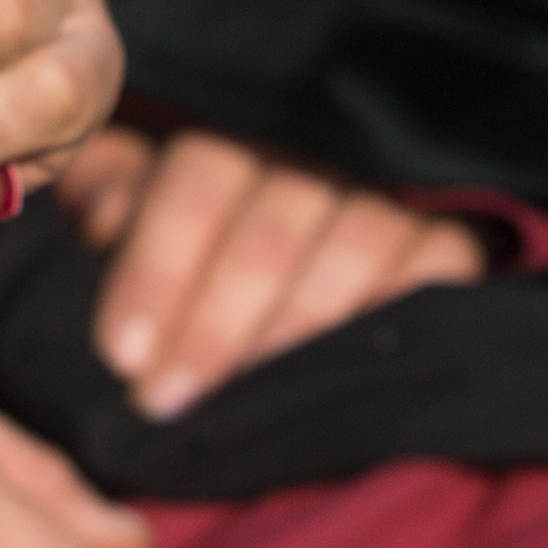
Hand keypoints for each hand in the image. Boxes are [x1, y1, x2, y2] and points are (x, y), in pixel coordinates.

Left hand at [56, 127, 487, 419]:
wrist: (283, 299)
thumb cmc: (180, 269)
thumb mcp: (122, 231)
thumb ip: (105, 207)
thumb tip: (103, 216)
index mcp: (223, 148)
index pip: (199, 174)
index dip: (159, 265)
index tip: (122, 354)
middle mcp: (306, 160)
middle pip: (274, 219)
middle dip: (217, 319)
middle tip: (166, 398)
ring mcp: (381, 199)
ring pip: (358, 236)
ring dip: (300, 324)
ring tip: (250, 399)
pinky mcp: (444, 244)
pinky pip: (440, 262)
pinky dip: (402, 307)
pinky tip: (351, 366)